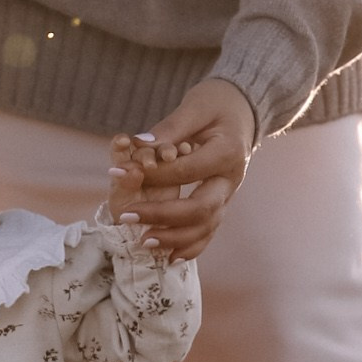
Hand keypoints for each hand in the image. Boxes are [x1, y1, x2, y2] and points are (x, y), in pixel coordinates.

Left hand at [108, 78, 254, 261]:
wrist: (244, 110)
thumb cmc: (217, 103)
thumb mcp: (195, 107)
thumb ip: (169, 129)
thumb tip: (138, 144)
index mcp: (227, 152)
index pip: (186, 171)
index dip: (151, 174)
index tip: (117, 173)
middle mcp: (232, 179)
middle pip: (201, 208)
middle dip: (163, 216)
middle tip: (128, 218)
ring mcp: (230, 194)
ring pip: (207, 226)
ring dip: (175, 239)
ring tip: (144, 241)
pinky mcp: (223, 202)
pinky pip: (210, 230)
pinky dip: (191, 246)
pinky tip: (169, 257)